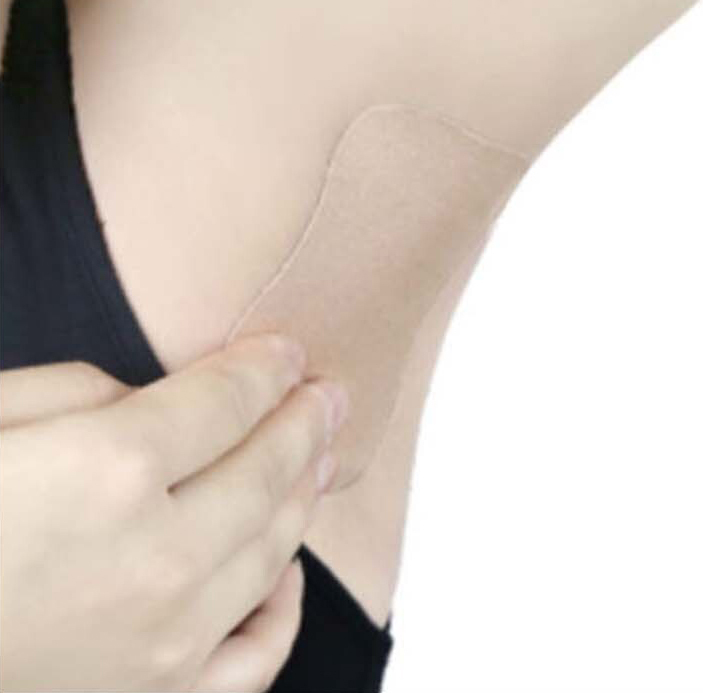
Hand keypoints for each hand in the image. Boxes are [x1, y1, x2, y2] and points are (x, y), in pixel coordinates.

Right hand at [0, 334, 348, 691]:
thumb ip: (89, 397)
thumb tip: (164, 406)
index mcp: (107, 472)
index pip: (225, 401)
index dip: (265, 370)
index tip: (289, 353)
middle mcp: (153, 561)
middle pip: (266, 469)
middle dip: (305, 421)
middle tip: (330, 393)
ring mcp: (163, 645)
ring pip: (275, 549)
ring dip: (307, 491)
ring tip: (324, 452)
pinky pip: (256, 657)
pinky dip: (283, 606)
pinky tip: (287, 567)